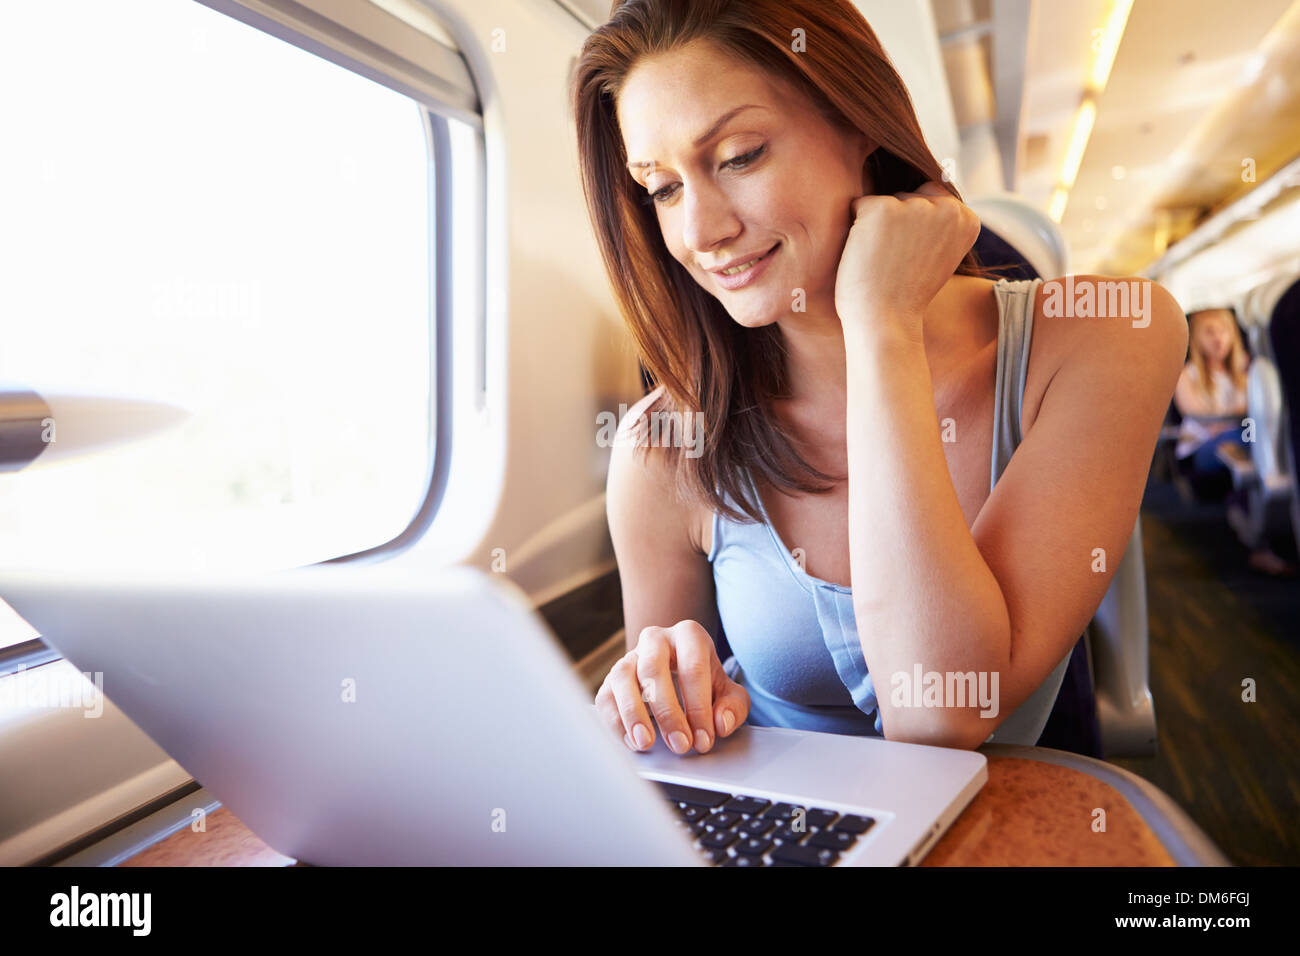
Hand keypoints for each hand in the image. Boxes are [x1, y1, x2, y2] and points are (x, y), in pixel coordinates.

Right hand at [594, 620, 749, 755]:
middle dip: (667, 711)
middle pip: (654, 669)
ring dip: (633, 713)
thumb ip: (734, 707)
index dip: (699, 706)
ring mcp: (629, 657)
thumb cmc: (705, 682)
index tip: (703, 739)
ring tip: (646, 743)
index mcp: (688, 635)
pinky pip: (605, 697)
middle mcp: (655, 639)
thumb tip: (721, 723)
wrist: (679, 673)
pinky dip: (615, 721)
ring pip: (622, 678)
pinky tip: (631, 742)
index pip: (693, 667)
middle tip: (680, 745)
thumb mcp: (728, 693)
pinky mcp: (610, 679)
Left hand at [833, 181, 980, 342]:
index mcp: (968, 219)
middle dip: (897, 223)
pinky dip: (855, 228)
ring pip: (886, 200)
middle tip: (897, 262)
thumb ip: (940, 224)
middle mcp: (947, 207)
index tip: (915, 257)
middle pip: (909, 196)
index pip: (934, 196)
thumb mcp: (940, 255)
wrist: (887, 321)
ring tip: (883, 260)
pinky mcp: (882, 208)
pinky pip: (859, 205)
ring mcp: (915, 206)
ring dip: (877, 226)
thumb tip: (930, 186)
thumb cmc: (906, 294)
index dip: (915, 227)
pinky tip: (865, 254)